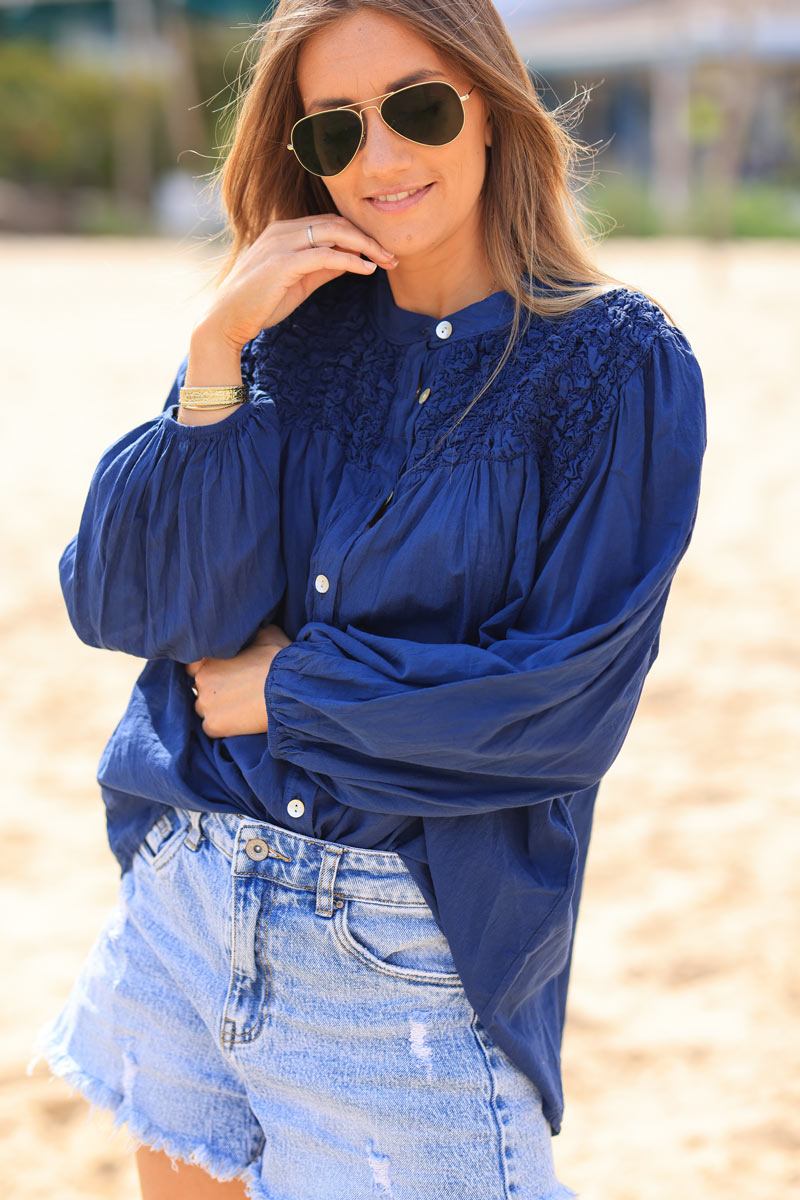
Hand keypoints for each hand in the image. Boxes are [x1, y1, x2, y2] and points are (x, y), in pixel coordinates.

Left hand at [185, 623, 290, 738]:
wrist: (290, 689)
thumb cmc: (280, 660)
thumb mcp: (266, 634)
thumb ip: (248, 635)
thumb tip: (249, 635)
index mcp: (209, 656)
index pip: (194, 665)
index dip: (211, 670)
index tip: (225, 674)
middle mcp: (201, 679)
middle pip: (200, 688)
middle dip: (215, 690)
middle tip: (238, 691)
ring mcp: (205, 704)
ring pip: (205, 708)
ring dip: (217, 708)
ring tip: (241, 707)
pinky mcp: (213, 725)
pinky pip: (211, 727)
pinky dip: (223, 726)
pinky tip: (241, 721)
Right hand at [196, 215, 397, 352]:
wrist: (226, 320)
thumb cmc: (259, 303)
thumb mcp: (298, 282)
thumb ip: (321, 268)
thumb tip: (350, 263)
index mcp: (284, 231)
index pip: (330, 222)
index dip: (359, 234)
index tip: (381, 252)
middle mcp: (283, 230)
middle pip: (336, 223)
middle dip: (368, 237)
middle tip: (392, 255)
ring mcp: (281, 244)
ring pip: (334, 233)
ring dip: (365, 246)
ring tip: (386, 260)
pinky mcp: (282, 263)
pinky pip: (325, 255)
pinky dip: (350, 261)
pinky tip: (366, 269)